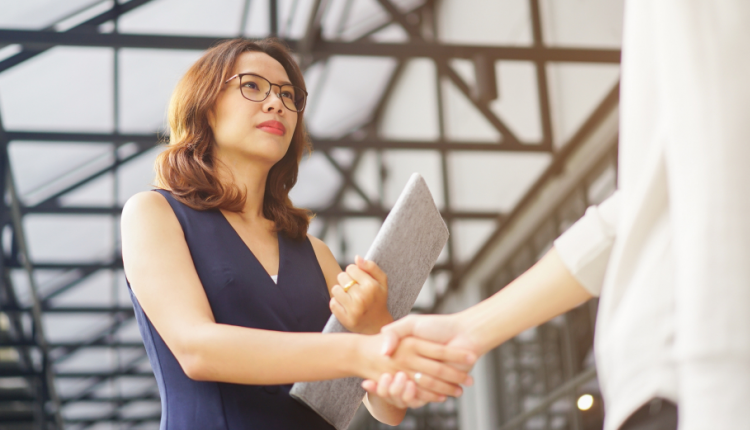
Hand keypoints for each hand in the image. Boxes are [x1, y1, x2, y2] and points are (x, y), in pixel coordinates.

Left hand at [330, 256, 391, 333]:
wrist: (377, 325)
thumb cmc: (378, 300)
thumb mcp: (382, 281)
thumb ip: (371, 267)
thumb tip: (357, 257)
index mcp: (371, 286)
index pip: (351, 268)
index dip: (354, 273)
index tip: (359, 280)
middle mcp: (362, 297)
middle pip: (341, 277)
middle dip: (347, 281)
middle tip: (355, 290)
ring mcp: (353, 309)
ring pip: (335, 289)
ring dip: (340, 292)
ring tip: (350, 297)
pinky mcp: (345, 318)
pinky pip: (332, 303)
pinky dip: (337, 303)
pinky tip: (346, 306)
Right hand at [355, 333, 475, 403]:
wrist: (467, 333)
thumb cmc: (439, 326)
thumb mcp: (412, 324)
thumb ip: (395, 331)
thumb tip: (383, 350)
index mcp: (408, 353)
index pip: (390, 369)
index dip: (379, 378)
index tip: (366, 382)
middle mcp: (417, 367)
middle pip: (399, 383)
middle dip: (387, 388)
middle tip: (377, 387)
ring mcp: (428, 377)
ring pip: (412, 390)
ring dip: (401, 393)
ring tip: (393, 388)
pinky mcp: (441, 386)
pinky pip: (426, 396)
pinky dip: (421, 398)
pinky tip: (409, 393)